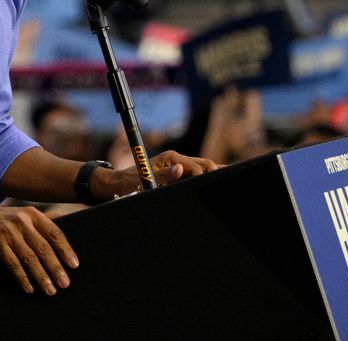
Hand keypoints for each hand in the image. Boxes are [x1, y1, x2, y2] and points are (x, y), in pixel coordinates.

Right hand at [0, 205, 77, 295]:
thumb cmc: (5, 218)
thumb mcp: (24, 214)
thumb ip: (43, 222)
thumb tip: (66, 227)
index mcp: (33, 214)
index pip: (54, 233)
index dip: (65, 250)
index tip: (74, 265)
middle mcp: (22, 221)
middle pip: (43, 248)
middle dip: (55, 268)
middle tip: (64, 283)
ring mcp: (8, 232)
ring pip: (29, 258)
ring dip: (41, 276)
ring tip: (50, 289)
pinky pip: (12, 263)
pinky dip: (22, 277)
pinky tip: (29, 287)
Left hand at [93, 150, 217, 198]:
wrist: (117, 183)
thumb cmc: (127, 183)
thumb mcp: (143, 180)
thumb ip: (162, 176)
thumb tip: (180, 170)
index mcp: (171, 158)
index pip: (198, 167)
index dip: (205, 178)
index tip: (213, 189)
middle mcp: (176, 159)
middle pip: (205, 164)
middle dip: (216, 174)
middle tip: (227, 186)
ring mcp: (178, 166)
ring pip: (203, 168)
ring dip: (213, 175)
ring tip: (230, 181)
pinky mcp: (177, 174)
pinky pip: (195, 175)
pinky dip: (206, 178)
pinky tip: (217, 182)